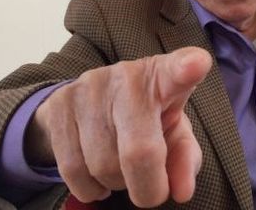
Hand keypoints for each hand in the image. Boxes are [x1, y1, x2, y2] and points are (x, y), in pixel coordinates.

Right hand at [25, 47, 211, 206]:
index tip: (196, 64)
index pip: (176, 71)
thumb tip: (181, 191)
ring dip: (116, 184)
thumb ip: (185, 159)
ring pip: (102, 166)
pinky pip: (73, 170)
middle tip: (151, 191)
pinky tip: (97, 175)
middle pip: (139, 151)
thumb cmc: (146, 118)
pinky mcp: (59, 105)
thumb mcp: (174, 134)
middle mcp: (126, 77)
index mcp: (163, 78)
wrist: (90, 102)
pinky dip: (89, 188)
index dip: (187, 69)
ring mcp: (88, 89)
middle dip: (148, 187)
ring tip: (121, 170)